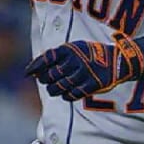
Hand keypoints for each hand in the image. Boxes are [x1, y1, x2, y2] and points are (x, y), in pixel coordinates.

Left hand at [25, 32, 143, 100]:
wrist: (116, 61)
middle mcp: (75, 61)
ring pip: (59, 87)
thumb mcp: (74, 48)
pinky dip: (66, 96)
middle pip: (50, 75)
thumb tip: (34, 68)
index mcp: (69, 49)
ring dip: (53, 90)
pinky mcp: (91, 85)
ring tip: (52, 89)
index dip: (34, 66)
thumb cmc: (89, 54)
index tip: (27, 73)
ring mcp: (83, 74)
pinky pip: (72, 95)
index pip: (46, 58)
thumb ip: (57, 56)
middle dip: (44, 79)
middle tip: (44, 80)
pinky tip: (65, 94)